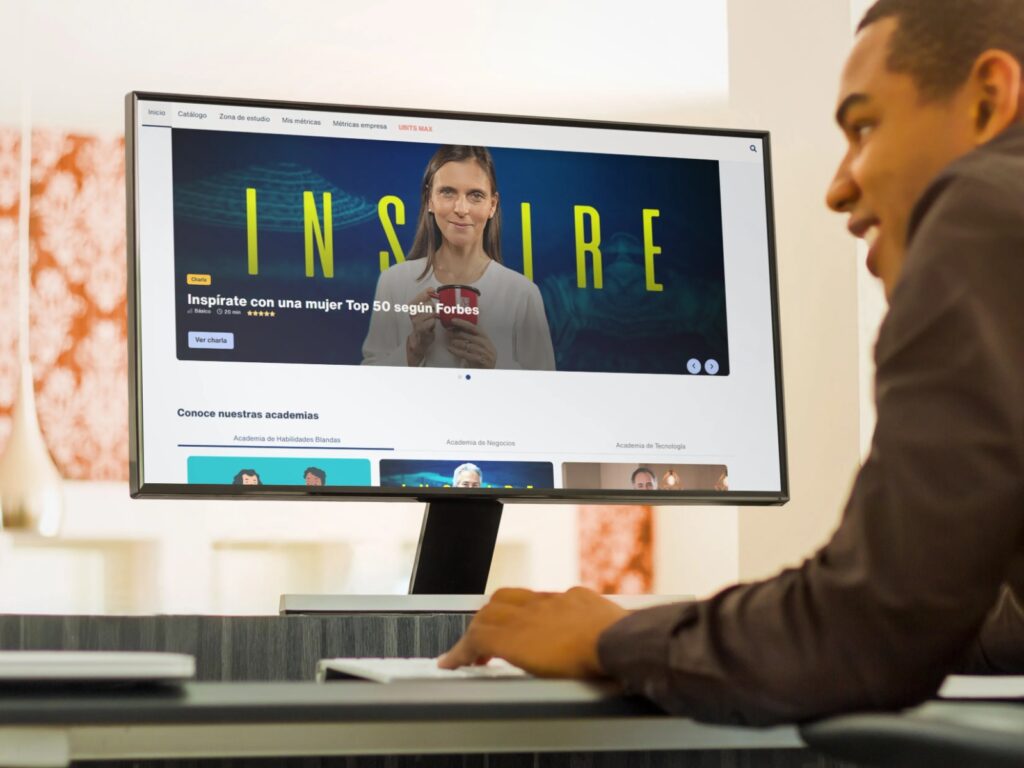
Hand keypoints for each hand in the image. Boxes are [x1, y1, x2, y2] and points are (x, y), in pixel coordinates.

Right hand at [406, 288, 437, 364]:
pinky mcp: (421, 328)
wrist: (420, 339)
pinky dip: (433, 323)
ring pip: (432, 313)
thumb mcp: (424, 308)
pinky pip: (432, 321)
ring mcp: (416, 321)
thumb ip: (426, 297)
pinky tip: (430, 326)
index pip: (421, 295)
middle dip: (433, 309)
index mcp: (411, 306)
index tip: (431, 294)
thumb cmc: (423, 322)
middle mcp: (412, 313)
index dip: (427, 295)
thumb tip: (431, 289)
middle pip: (430, 304)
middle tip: (430, 314)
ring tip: (430, 320)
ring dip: (434, 317)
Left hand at [438, 587, 628, 677]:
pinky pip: (477, 640)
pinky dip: (461, 651)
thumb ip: (610, 625)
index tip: (523, 625)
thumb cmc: (628, 639)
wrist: (619, 640)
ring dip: (477, 631)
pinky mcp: (512, 638)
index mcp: (573, 600)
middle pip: (506, 599)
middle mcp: (547, 602)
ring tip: (470, 651)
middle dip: (494, 616)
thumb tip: (623, 634)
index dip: (523, 613)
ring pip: (488, 615)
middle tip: (489, 637)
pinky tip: (453, 663)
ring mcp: (527, 617)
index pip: (538, 599)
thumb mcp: (620, 625)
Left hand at [447, 319, 496, 368]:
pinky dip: (457, 351)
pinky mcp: (483, 361)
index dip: (463, 323)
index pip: (474, 328)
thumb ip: (469, 339)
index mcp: (486, 338)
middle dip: (457, 333)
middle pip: (470, 336)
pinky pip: (467, 355)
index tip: (453, 320)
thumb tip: (454, 330)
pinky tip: (450, 349)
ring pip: (468, 345)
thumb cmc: (478, 359)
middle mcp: (487, 344)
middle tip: (448, 332)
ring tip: (450, 341)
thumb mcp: (476, 347)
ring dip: (457, 342)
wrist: (485, 373)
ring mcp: (486, 353)